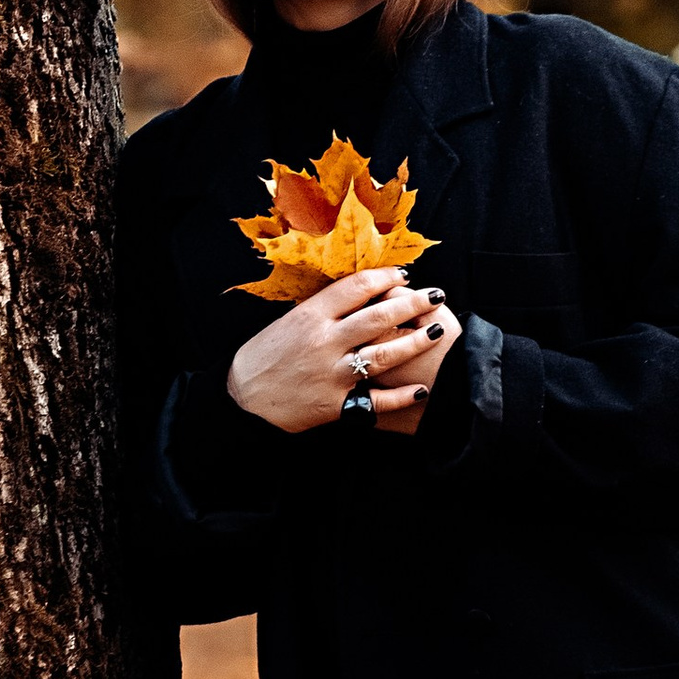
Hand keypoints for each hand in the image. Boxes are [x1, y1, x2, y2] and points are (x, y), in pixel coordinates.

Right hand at [228, 264, 462, 434]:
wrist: (243, 399)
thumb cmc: (265, 355)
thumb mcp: (289, 321)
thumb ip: (323, 308)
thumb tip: (359, 291)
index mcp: (311, 315)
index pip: (357, 287)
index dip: (385, 278)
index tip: (404, 275)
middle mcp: (324, 341)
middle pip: (378, 316)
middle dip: (412, 303)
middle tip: (435, 296)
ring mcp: (331, 373)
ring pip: (383, 354)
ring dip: (414, 342)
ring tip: (435, 331)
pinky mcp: (335, 404)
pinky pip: (376, 400)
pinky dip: (400, 396)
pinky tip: (420, 389)